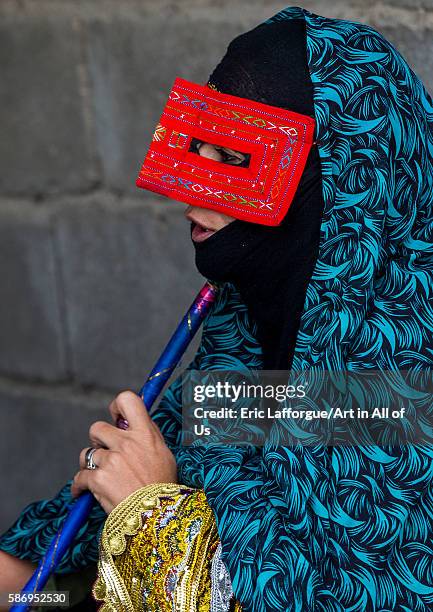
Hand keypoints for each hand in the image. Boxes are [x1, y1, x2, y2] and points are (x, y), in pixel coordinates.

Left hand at [71, 391, 176, 512]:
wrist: (157, 518)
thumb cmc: (163, 488)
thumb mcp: (164, 454)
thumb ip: (149, 435)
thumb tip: (137, 421)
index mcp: (144, 434)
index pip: (127, 400)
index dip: (117, 406)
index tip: (116, 417)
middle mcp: (127, 443)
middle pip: (97, 427)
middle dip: (98, 441)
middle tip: (106, 454)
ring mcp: (111, 460)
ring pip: (87, 454)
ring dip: (90, 465)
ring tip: (99, 477)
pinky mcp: (98, 479)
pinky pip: (80, 477)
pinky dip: (79, 486)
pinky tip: (83, 492)